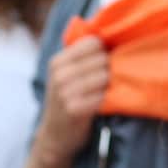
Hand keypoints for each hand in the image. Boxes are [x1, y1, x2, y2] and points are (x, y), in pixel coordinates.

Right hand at [37, 36, 108, 163]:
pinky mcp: (73, 109)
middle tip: (111, 80)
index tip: (107, 62)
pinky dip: (108, 99)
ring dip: (111, 84)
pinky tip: (105, 104)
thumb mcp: (66, 74)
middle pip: (101, 58)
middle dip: (111, 68)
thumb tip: (108, 32)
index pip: (93, 42)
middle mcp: (59, 74)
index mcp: (58, 61)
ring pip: (104, 75)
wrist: (56, 135)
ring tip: (109, 91)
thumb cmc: (68, 100)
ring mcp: (64, 92)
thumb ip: (81, 56)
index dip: (105, 51)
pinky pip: (102, 96)